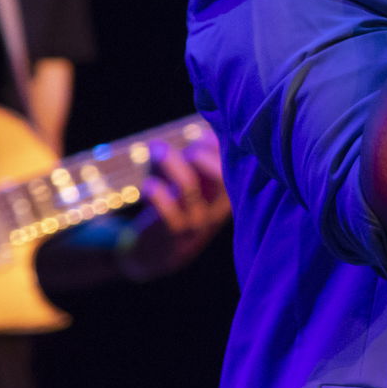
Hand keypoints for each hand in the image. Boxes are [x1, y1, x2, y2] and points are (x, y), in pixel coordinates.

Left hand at [114, 136, 227, 281]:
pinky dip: (156, 191)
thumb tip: (188, 133)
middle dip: (200, 153)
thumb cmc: (172, 206)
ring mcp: (197, 222)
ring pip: (188, 186)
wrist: (155, 254)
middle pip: (222, 175)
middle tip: (185, 151)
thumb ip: (190, 155)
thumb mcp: (186, 179)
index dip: (219, 143)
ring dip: (170, 163)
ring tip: (158, 151)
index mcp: (228, 193)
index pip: (237, 164)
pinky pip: (168, 210)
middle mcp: (219, 209)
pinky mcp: (173, 233)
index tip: (199, 136)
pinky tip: (149, 186)